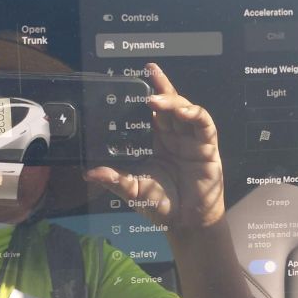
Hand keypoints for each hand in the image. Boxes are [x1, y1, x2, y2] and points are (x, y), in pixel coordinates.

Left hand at [85, 63, 224, 230]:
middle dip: (163, 86)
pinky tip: (183, 111)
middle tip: (150, 72)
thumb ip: (115, 179)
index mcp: (160, 141)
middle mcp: (177, 137)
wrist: (186, 224)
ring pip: (187, 110)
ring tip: (156, 99)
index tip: (142, 73)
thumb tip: (88, 173)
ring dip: (174, 101)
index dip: (152, 91)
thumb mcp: (133, 190)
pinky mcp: (208, 148)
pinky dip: (195, 114)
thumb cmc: (162, 205)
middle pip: (172, 104)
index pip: (156, 110)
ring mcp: (194, 141)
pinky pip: (204, 125)